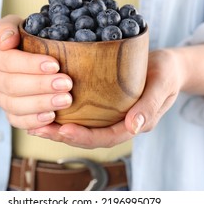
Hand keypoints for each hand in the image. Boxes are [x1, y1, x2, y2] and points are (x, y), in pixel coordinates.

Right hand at [0, 15, 72, 129]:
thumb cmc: (9, 39)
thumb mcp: (6, 25)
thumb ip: (7, 28)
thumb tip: (7, 40)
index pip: (9, 61)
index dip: (31, 65)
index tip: (55, 65)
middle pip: (13, 86)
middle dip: (42, 86)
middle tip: (67, 84)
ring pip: (15, 106)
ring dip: (41, 105)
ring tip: (66, 100)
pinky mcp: (7, 110)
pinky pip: (16, 120)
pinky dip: (33, 121)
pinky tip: (52, 118)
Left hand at [26, 43, 203, 148]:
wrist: (168, 65)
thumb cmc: (167, 73)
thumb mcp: (163, 84)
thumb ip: (150, 106)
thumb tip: (134, 127)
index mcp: (135, 124)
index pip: (107, 137)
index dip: (85, 136)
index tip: (63, 130)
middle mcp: (120, 124)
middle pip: (89, 137)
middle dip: (63, 135)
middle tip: (38, 129)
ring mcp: (111, 116)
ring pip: (83, 128)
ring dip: (58, 128)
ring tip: (35, 123)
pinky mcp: (104, 105)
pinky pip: (83, 115)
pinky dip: (65, 114)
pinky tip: (47, 107)